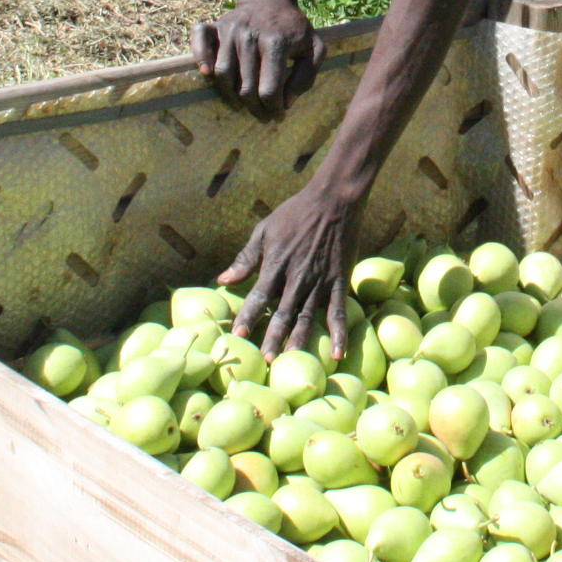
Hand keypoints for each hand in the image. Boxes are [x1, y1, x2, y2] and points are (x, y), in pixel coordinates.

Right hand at [193, 0, 325, 116]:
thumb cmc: (293, 29)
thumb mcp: (314, 48)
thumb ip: (306, 77)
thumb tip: (287, 102)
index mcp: (277, 42)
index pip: (270, 88)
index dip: (274, 108)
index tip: (278, 115)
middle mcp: (250, 35)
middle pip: (246, 87)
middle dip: (255, 109)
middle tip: (262, 115)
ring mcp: (230, 29)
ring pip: (223, 73)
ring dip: (230, 95)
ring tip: (242, 104)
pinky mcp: (215, 25)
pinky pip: (200, 41)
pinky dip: (200, 58)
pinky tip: (207, 74)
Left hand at [218, 184, 357, 356]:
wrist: (334, 200)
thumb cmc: (295, 213)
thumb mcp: (264, 231)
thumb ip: (245, 258)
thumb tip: (222, 279)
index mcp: (276, 265)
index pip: (258, 297)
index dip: (247, 317)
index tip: (238, 336)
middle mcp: (297, 278)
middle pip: (282, 313)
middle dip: (272, 337)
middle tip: (265, 361)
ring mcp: (320, 282)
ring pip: (307, 317)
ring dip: (298, 340)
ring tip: (291, 360)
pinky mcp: (339, 282)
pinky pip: (338, 312)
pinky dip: (339, 334)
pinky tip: (338, 353)